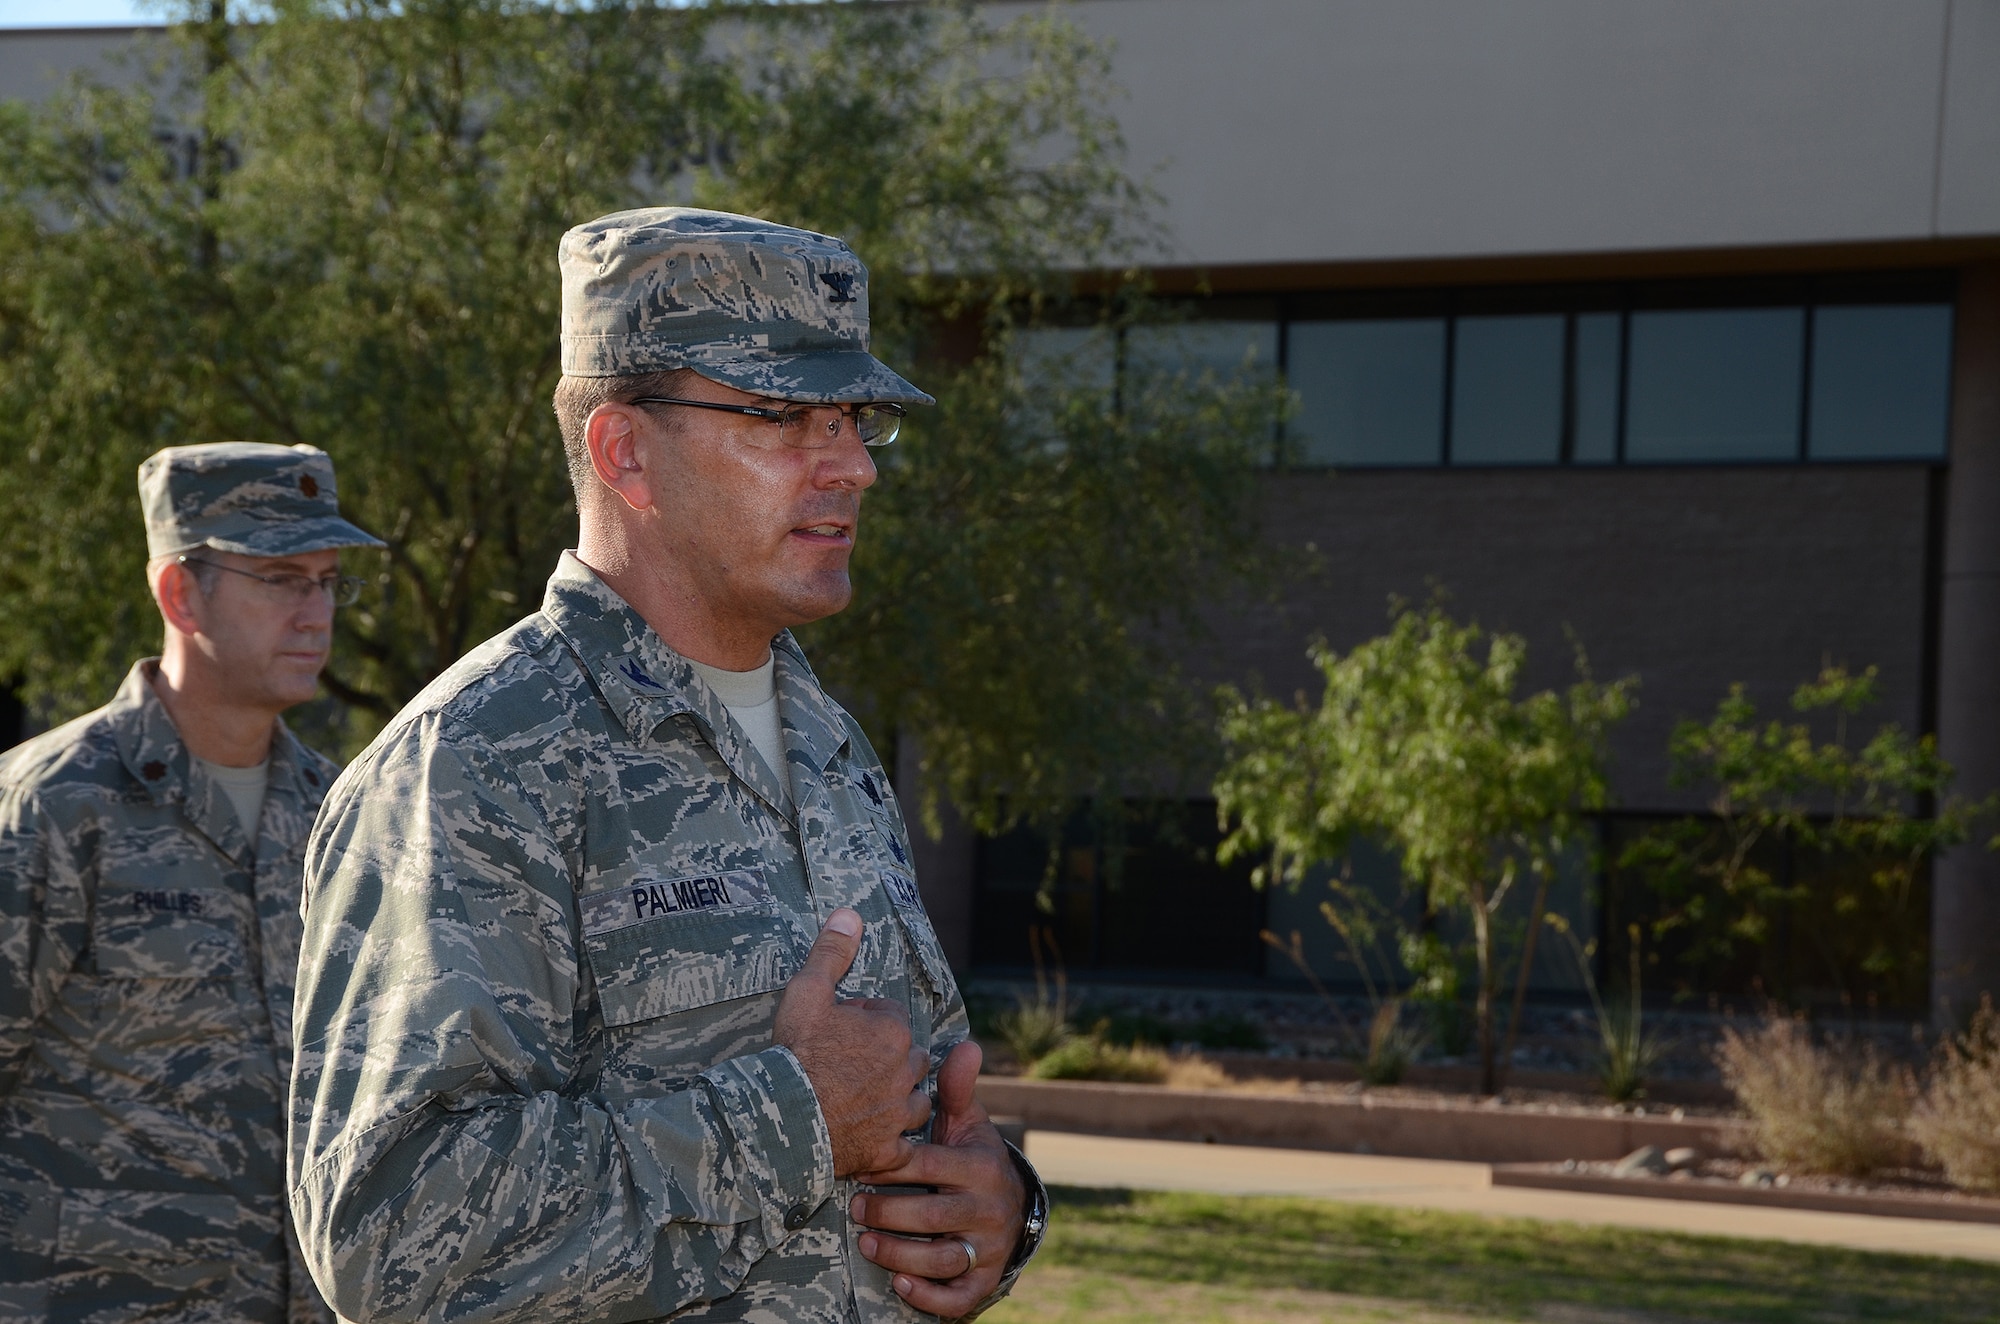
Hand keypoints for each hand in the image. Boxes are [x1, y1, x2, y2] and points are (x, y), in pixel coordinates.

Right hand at [773, 908, 931, 1176]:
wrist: (780, 1116)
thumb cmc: (795, 1054)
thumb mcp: (808, 992)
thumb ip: (832, 953)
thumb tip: (850, 914)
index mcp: (892, 1033)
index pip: (892, 1019)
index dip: (866, 1023)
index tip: (839, 1032)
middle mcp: (905, 1072)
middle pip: (909, 1058)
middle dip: (887, 1059)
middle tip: (848, 1065)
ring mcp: (897, 1113)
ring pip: (912, 1100)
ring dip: (896, 1098)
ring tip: (860, 1098)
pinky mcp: (888, 1150)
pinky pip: (901, 1143)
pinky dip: (890, 1140)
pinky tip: (867, 1134)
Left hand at [850, 1040, 1026, 1316]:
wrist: (1011, 1206)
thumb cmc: (972, 1158)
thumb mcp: (968, 1123)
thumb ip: (957, 1089)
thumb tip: (967, 1045)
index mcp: (981, 1166)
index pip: (931, 1166)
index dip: (893, 1167)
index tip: (862, 1163)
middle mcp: (989, 1208)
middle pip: (934, 1214)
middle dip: (887, 1213)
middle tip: (853, 1207)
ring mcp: (988, 1247)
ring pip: (942, 1257)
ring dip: (900, 1253)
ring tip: (866, 1243)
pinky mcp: (985, 1279)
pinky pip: (959, 1296)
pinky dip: (929, 1295)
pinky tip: (901, 1283)